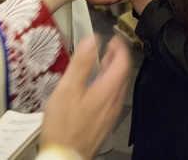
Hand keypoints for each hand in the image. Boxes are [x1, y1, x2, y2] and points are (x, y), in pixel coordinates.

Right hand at [40, 35, 130, 158]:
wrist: (65, 156)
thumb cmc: (64, 126)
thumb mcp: (68, 88)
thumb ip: (81, 63)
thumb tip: (91, 41)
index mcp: (108, 90)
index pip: (123, 63)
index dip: (121, 48)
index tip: (115, 39)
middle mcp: (114, 102)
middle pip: (122, 75)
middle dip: (116, 58)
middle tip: (109, 48)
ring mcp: (110, 114)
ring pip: (117, 87)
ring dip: (112, 72)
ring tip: (102, 63)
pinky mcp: (103, 122)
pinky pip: (111, 98)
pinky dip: (107, 85)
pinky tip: (94, 87)